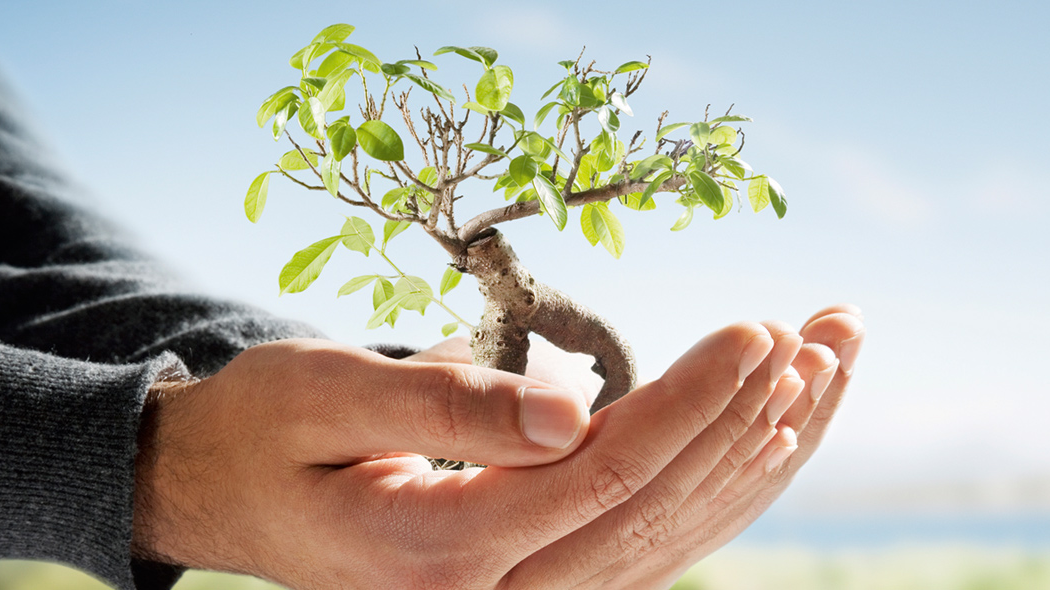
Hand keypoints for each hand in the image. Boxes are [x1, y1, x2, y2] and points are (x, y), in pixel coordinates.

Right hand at [131, 306, 863, 588]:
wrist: (220, 496)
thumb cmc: (265, 431)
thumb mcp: (326, 394)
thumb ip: (448, 405)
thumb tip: (575, 406)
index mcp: (439, 557)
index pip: (601, 480)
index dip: (690, 406)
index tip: (757, 332)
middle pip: (658, 514)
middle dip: (751, 417)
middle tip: (824, 331)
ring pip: (673, 537)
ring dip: (759, 448)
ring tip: (829, 361)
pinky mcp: (539, 584)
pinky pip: (653, 542)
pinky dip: (721, 480)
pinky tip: (776, 422)